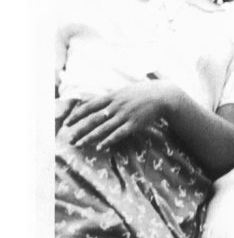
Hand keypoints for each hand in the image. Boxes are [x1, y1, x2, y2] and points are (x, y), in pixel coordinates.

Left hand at [62, 78, 182, 150]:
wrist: (162, 96)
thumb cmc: (142, 93)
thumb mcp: (123, 90)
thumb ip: (109, 97)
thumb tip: (96, 100)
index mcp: (112, 96)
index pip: (89, 106)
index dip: (77, 115)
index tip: (67, 123)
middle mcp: (116, 106)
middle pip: (93, 119)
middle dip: (80, 130)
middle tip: (70, 139)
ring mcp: (125, 115)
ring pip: (103, 128)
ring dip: (90, 137)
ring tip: (80, 145)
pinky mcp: (134, 124)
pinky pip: (119, 134)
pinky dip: (109, 140)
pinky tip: (100, 147)